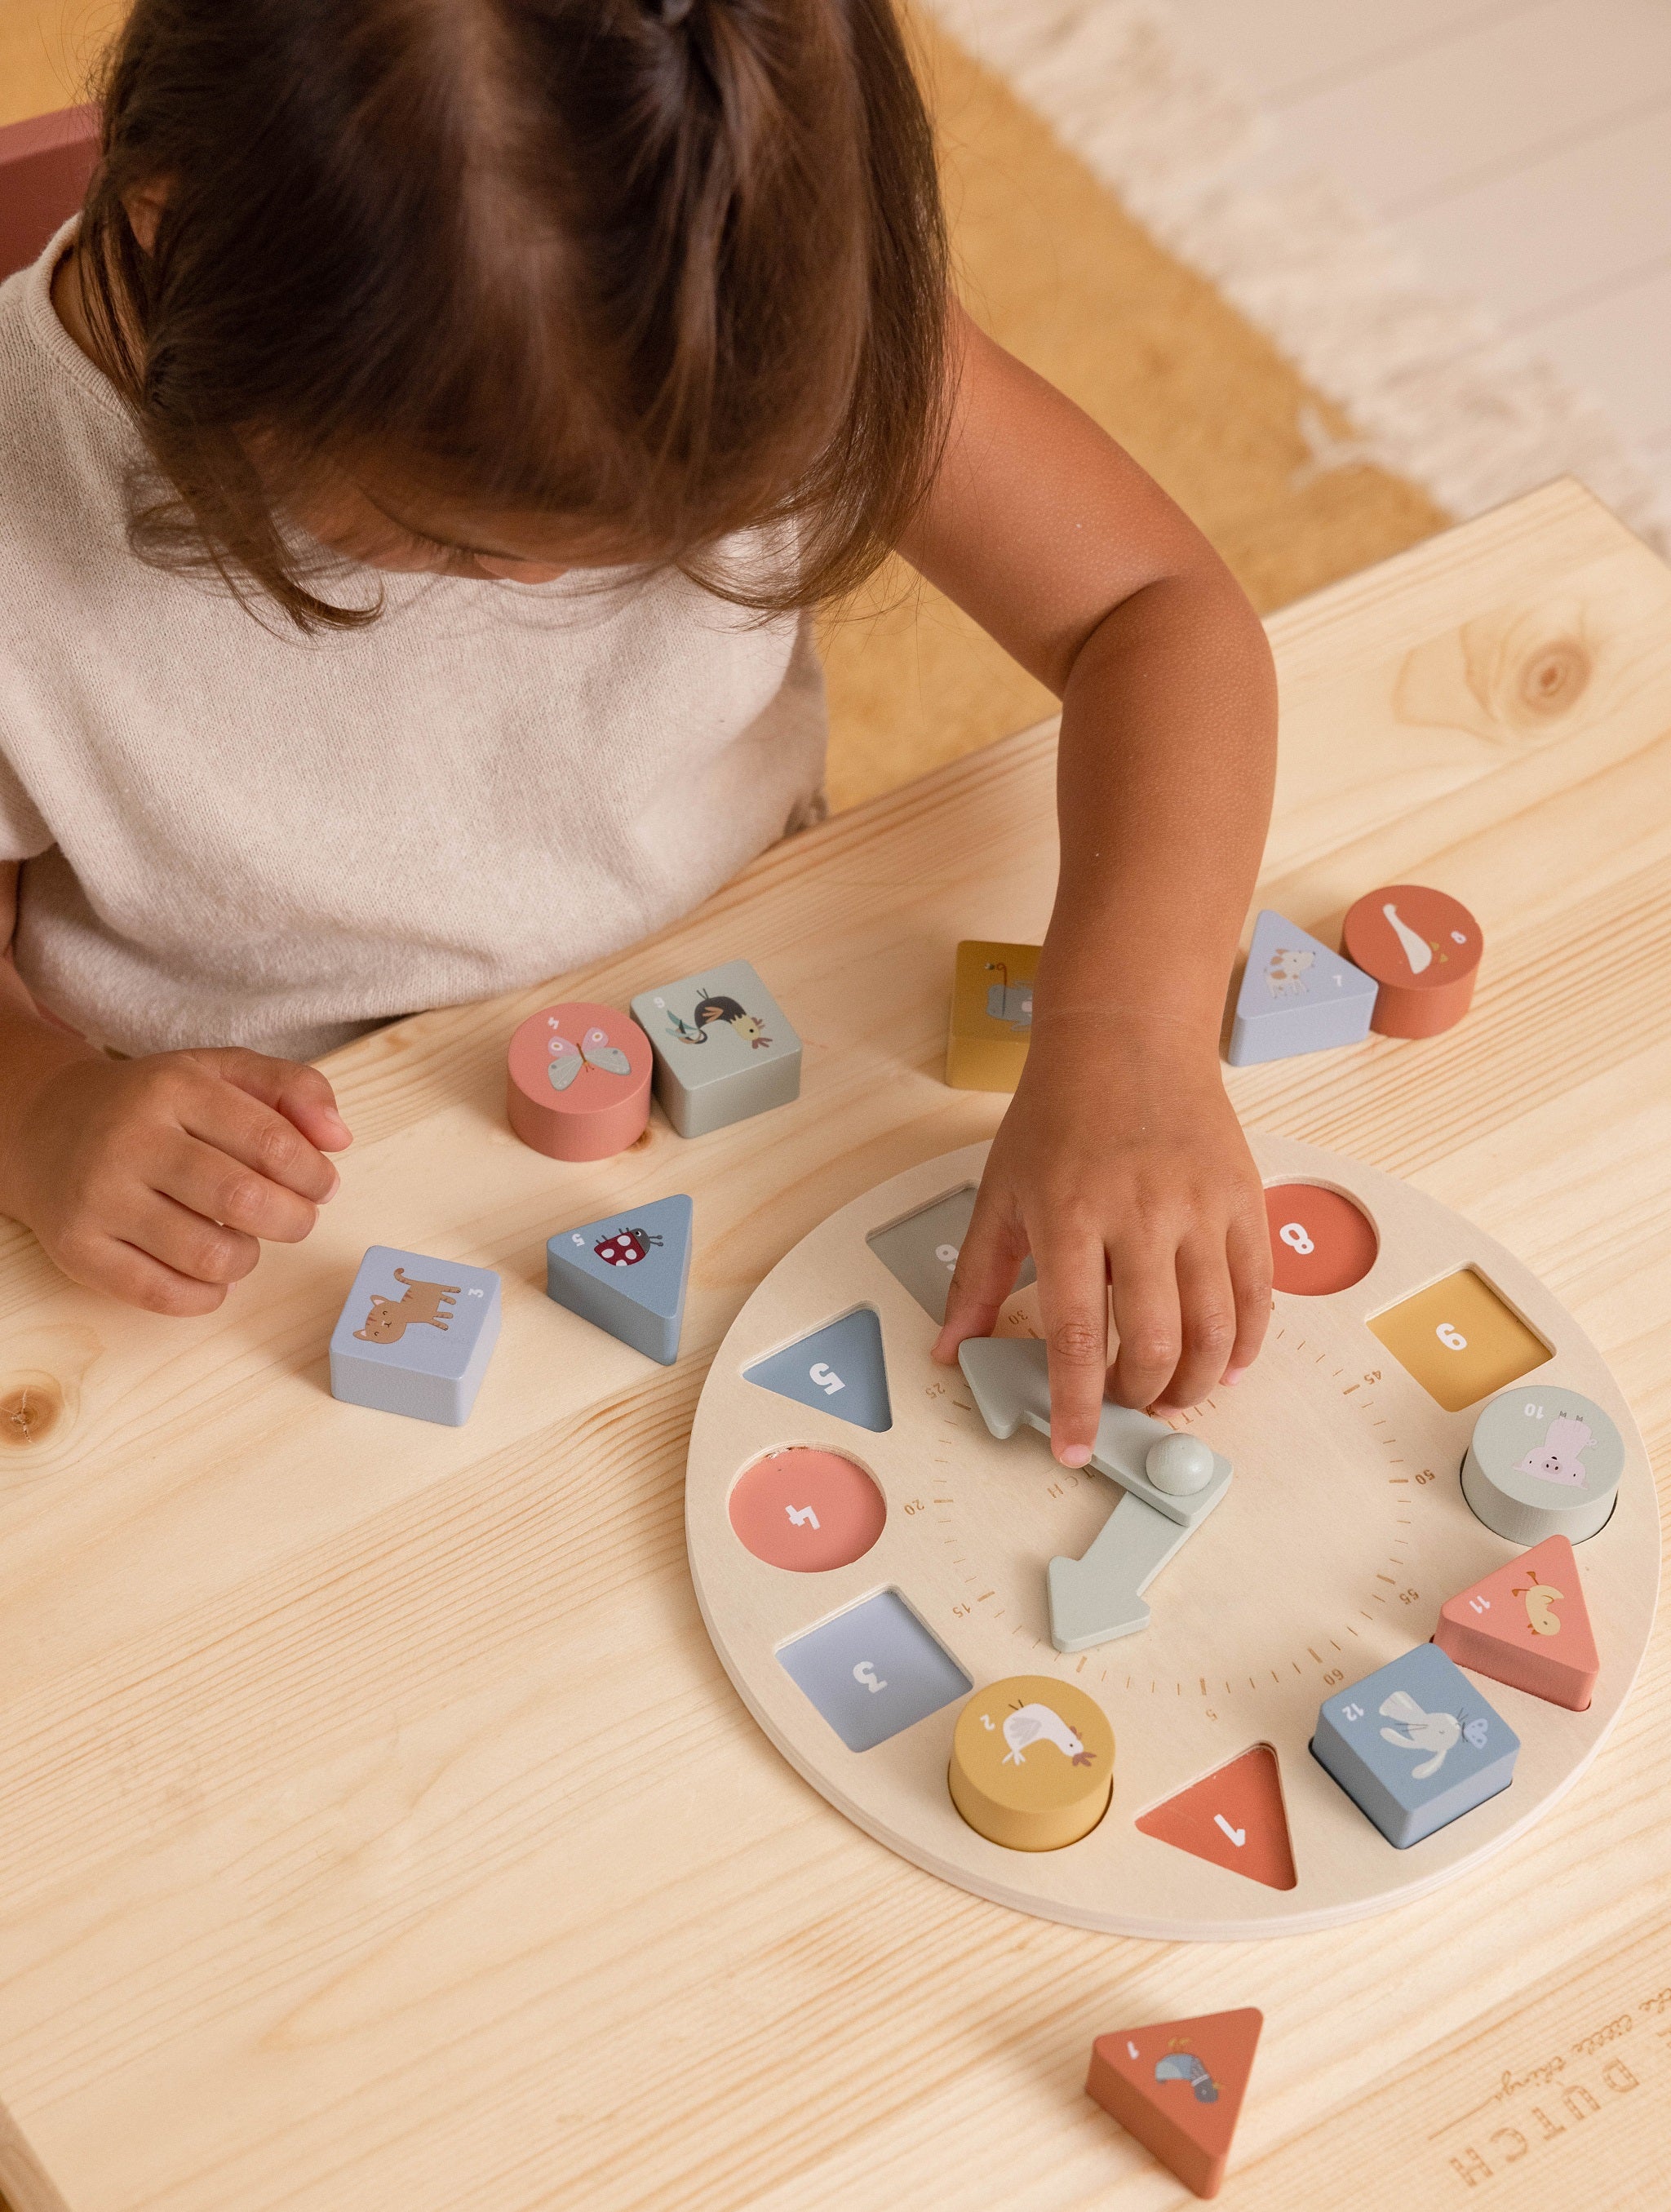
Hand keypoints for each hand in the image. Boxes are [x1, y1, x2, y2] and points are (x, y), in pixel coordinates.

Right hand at [0, 1045, 350, 1314]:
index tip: (321, 1185)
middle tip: (294, 1218)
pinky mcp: (79, 1249)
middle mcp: (131, 1141)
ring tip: (243, 1241)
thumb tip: (339, 1138)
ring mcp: (100, 1198)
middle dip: (293, 1220)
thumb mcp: (219, 1072)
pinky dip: (206, 1294)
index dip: (314, 1175)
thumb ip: (292, 1087)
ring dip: (248, 1258)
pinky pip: (164, 1294)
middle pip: (245, 1201)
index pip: (273, 1143)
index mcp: (174, 1089)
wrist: (43, 1126)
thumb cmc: (153, 1105)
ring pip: (210, 1255)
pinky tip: (208, 1270)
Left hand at [932, 1026, 1271, 1461]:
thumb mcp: (1000, 1189)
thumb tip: (950, 1349)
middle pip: (1155, 1343)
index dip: (1076, 1404)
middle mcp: (1141, 1214)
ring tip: (1170, 1396)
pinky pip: (1257, 1292)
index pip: (1078, 1335)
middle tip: (1121, 1407)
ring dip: (1195, 1382)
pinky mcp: (1244, 1199)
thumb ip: (976, 1277)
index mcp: (1070, 1215)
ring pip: (1215, 1329)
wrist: (1128, 1035)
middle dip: (1137, 1397)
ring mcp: (1201, 1207)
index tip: (1072, 1447)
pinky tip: (1225, 1362)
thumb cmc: (1059, 1111)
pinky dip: (1245, 1342)